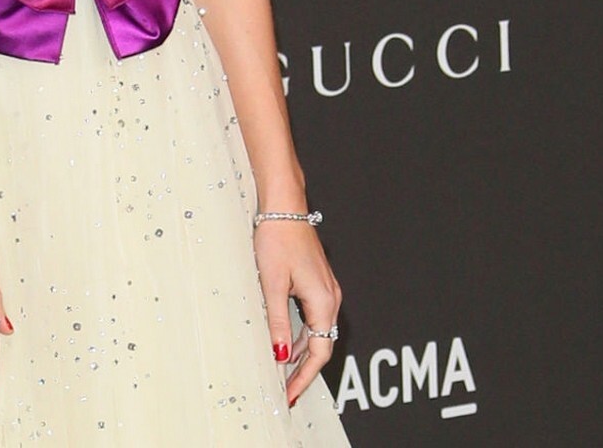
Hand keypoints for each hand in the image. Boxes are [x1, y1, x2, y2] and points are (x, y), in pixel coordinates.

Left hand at [254, 219, 341, 407]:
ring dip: (300, 352)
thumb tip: (280, 355)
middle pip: (321, 344)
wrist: (284, 208)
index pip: (319, 351)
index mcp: (324, 301)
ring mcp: (326, 290)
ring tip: (281, 372)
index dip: (304, 377)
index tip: (290, 393)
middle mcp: (331, 297)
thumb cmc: (277, 239)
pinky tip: (284, 343)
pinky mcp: (317, 283)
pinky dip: (300, 335)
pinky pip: (313, 317)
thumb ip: (277, 322)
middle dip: (303, 370)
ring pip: (317, 331)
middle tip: (285, 389)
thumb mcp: (271, 285)